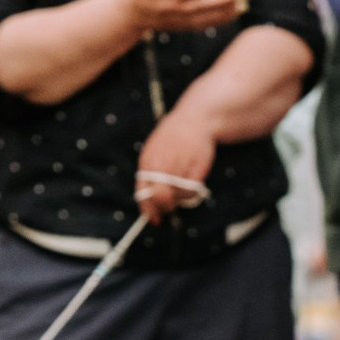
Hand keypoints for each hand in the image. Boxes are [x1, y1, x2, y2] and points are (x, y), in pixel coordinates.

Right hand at [122, 0, 247, 33]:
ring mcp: (179, 21)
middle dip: (226, 1)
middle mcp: (176, 10)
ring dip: (227, 14)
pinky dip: (218, 21)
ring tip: (243, 6)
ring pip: (207, 19)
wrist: (131, 12)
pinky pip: (203, 25)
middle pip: (205, 6)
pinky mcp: (182, 27)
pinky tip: (231, 15)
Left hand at [135, 108, 214, 223]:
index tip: (154, 219)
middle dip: (164, 207)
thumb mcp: (154, 151)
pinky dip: (191, 194)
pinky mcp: (197, 167)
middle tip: (169, 209)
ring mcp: (180, 165)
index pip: (143, 192)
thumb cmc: (173, 137)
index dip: (148, 209)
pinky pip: (192, 191)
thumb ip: (150, 173)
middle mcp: (162, 164)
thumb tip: (149, 199)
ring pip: (177, 196)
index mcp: (147, 161)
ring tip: (181, 194)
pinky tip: (191, 187)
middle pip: (159, 196)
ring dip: (178, 200)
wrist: (194, 119)